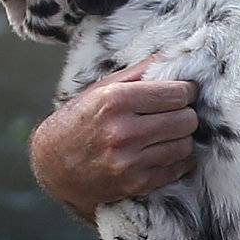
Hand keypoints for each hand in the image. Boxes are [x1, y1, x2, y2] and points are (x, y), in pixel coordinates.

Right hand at [29, 63, 198, 218]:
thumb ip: (139, 72)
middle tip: (175, 113)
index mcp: (114, 101)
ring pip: (185, 145)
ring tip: (166, 132)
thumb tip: (175, 55)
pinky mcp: (137, 184)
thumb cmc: (79, 122)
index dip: (185, 91)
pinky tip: (163, 150)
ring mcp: (130, 161)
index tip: (182, 92)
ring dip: (181, 137)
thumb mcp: (101, 89)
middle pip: (186, 119)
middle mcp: (123, 131)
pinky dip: (178, 159)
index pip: (176, 94)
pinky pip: (178, 167)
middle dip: (185, 114)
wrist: (53, 167)